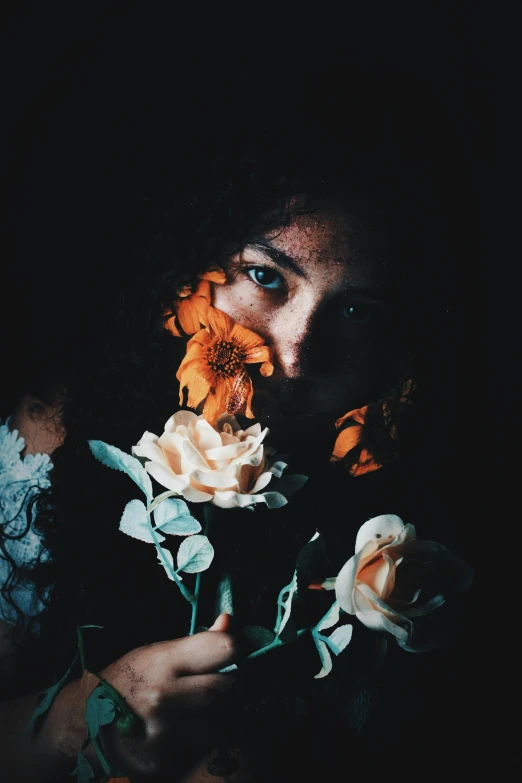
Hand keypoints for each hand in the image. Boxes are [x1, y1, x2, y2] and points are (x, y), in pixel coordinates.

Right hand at [97, 614, 237, 778]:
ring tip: (197, 710)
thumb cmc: (129, 679)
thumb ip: (198, 642)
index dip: (235, 649)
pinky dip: (200, 740)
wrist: (86, 721)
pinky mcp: (163, 761)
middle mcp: (165, 698)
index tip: (233, 653)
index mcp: (165, 663)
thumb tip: (229, 621)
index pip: (223, 649)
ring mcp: (164, 734)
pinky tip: (183, 731)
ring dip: (217, 716)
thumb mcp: (157, 652)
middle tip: (219, 684)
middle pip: (227, 689)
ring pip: (220, 723)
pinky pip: (201, 749)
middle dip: (231, 686)